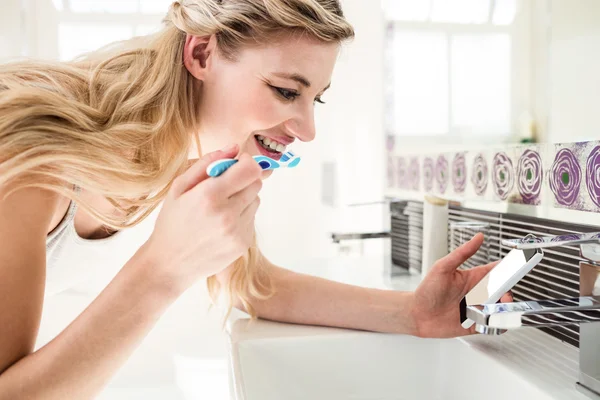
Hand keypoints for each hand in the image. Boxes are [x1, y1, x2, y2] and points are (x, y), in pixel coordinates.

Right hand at [144, 144, 262, 290]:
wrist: (170, 264)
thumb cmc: (172, 221)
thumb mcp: (179, 187)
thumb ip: (207, 162)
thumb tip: (235, 147)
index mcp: (209, 195)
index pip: (250, 169)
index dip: (246, 162)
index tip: (236, 164)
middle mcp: (227, 214)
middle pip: (256, 183)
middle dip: (244, 180)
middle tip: (224, 187)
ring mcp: (237, 231)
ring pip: (256, 201)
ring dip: (243, 199)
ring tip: (220, 208)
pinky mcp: (243, 244)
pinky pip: (252, 219)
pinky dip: (241, 217)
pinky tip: (221, 225)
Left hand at [411, 233, 512, 337]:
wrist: (416, 314)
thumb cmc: (427, 290)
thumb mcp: (443, 267)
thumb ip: (462, 253)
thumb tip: (478, 237)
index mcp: (473, 278)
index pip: (496, 271)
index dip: (508, 269)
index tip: (518, 268)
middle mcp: (477, 293)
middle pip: (502, 291)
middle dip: (507, 293)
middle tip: (503, 296)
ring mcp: (477, 309)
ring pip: (500, 309)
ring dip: (504, 309)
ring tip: (498, 309)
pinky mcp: (475, 324)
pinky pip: (493, 325)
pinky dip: (499, 324)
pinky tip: (495, 321)